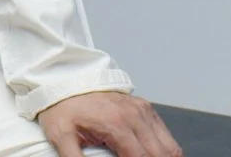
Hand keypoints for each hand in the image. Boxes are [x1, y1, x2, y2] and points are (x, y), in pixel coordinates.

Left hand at [38, 91, 182, 156]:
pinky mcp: (145, 108)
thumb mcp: (61, 136)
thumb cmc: (65, 109)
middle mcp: (134, 115)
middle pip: (159, 153)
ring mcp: (142, 110)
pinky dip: (165, 149)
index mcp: (116, 124)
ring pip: (169, 146)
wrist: (69, 81)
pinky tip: (152, 155)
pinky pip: (165, 134)